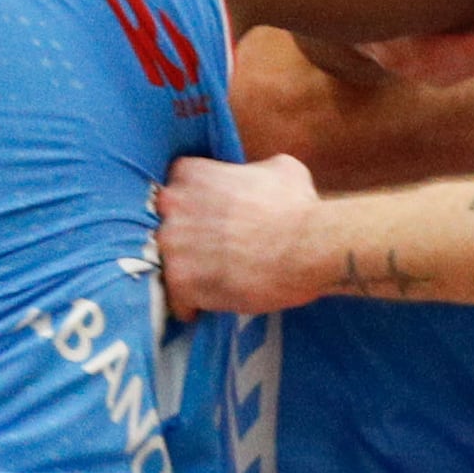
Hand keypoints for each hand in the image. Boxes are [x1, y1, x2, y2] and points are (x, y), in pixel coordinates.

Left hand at [158, 151, 330, 316]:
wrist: (306, 247)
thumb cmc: (297, 205)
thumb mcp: (280, 169)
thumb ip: (251, 170)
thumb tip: (254, 177)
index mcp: (192, 174)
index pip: (178, 182)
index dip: (196, 199)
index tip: (211, 210)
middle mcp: (174, 206)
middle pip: (166, 220)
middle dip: (185, 232)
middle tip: (212, 245)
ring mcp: (173, 247)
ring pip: (167, 260)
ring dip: (186, 269)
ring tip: (213, 279)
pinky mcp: (180, 283)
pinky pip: (176, 297)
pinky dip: (191, 303)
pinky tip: (210, 302)